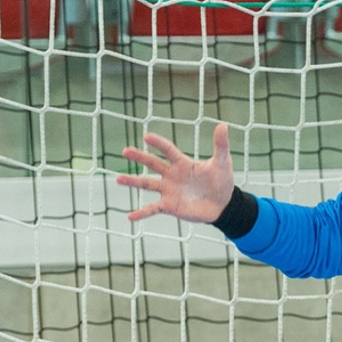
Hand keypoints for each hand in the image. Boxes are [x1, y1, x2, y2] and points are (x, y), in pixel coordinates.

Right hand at [119, 124, 234, 224]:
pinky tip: (130, 216)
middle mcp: (171, 175)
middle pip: (152, 163)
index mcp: (182, 163)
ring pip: (147, 184)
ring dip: (133, 182)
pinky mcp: (169, 205)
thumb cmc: (222, 181)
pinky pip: (152, 209)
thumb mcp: (223, 162)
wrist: (223, 204)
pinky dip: (142, 213)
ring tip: (118, 179)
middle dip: (139, 157)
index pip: (168, 150)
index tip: (147, 136)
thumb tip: (223, 125)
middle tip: (125, 151)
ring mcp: (168, 190)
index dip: (158, 143)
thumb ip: (220, 145)